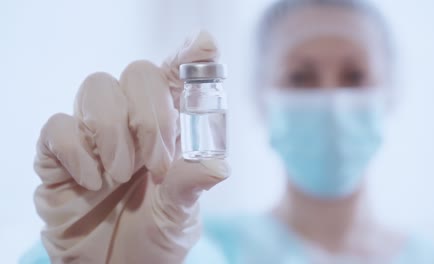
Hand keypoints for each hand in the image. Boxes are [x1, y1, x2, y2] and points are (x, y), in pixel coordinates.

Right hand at [33, 31, 228, 263]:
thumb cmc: (153, 238)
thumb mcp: (181, 215)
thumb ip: (192, 186)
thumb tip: (217, 165)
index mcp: (167, 131)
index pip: (174, 77)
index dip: (189, 56)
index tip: (205, 46)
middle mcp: (130, 123)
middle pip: (137, 72)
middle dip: (151, 115)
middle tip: (157, 164)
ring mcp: (93, 135)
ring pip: (96, 87)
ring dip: (115, 133)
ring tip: (122, 176)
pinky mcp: (58, 156)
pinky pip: (58, 126)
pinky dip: (77, 151)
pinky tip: (92, 182)